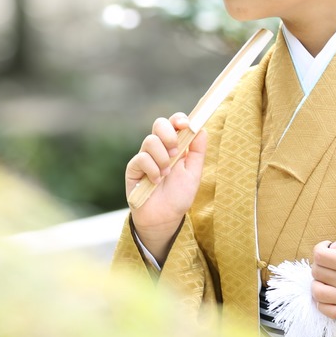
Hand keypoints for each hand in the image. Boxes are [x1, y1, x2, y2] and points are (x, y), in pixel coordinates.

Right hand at [125, 113, 206, 262]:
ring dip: (162, 158)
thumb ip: (198, 151)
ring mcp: (145, 156)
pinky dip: (152, 170)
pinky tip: (156, 181)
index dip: (178, 119)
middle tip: (175, 151)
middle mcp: (159, 148)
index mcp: (175, 146)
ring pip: (150, 141)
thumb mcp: (194, 173)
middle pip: (159, 123)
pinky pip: (141, 158)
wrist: (165, 217)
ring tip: (166, 174)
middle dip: (169, 134)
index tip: (185, 124)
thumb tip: (202, 129)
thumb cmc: (179, 195)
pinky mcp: (133, 168)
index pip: (174, 123)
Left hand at [310, 233, 335, 322]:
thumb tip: (333, 247)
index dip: (320, 248)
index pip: (319, 255)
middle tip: (332, 263)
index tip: (327, 249)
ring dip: (317, 283)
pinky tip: (330, 295)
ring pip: (317, 292)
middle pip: (317, 272)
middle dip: (320, 263)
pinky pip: (327, 311)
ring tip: (328, 279)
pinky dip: (322, 303)